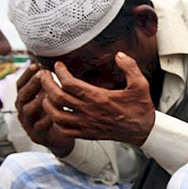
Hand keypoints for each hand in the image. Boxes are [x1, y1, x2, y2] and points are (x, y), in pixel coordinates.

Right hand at [15, 63, 74, 156]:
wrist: (62, 138)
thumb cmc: (59, 113)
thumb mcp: (53, 98)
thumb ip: (51, 85)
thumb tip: (56, 64)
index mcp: (25, 100)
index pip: (20, 85)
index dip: (27, 75)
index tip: (37, 65)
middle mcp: (23, 111)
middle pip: (22, 95)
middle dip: (32, 84)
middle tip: (42, 75)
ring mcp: (28, 124)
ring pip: (28, 110)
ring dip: (37, 99)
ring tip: (48, 91)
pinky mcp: (37, 136)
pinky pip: (39, 126)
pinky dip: (46, 118)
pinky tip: (55, 111)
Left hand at [39, 52, 155, 146]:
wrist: (143, 131)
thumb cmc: (141, 108)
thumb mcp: (140, 85)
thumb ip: (130, 67)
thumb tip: (119, 55)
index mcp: (98, 98)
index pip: (70, 83)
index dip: (60, 72)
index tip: (58, 65)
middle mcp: (89, 111)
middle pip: (57, 97)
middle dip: (46, 84)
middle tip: (44, 75)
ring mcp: (86, 124)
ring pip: (56, 114)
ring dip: (47, 102)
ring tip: (46, 93)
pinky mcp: (87, 133)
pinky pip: (64, 130)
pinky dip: (55, 121)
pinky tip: (56, 113)